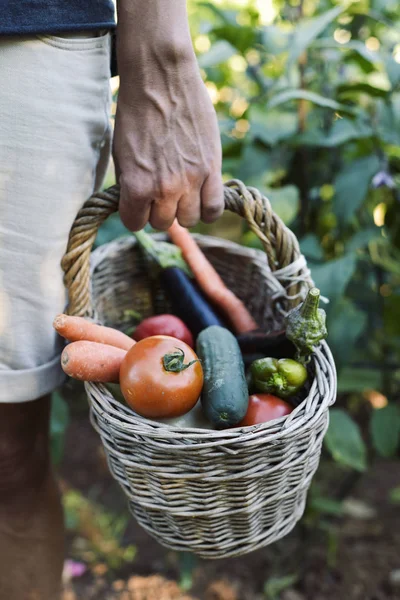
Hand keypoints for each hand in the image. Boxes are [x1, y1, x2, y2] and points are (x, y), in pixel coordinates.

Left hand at [113, 26, 223, 230]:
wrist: (161, 77)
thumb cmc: (135, 112)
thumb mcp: (121, 153)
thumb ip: (130, 185)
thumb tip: (138, 206)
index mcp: (136, 185)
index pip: (134, 223)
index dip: (134, 213)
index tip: (137, 203)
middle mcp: (165, 188)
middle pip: (163, 223)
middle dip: (158, 210)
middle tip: (159, 192)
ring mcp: (191, 180)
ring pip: (189, 220)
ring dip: (183, 209)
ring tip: (181, 192)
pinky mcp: (212, 168)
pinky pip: (214, 209)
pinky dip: (207, 210)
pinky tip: (201, 197)